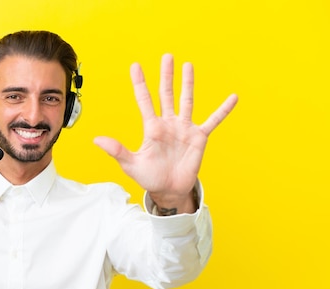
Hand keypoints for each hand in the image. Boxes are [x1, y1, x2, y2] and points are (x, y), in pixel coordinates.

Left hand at [94, 54, 236, 212]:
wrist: (168, 190)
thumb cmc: (149, 178)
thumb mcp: (131, 164)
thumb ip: (116, 150)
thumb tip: (96, 140)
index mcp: (152, 127)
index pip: (144, 100)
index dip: (140, 83)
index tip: (136, 66)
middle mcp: (168, 123)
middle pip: (166, 94)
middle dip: (166, 75)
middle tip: (167, 56)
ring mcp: (184, 128)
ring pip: (186, 101)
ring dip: (188, 83)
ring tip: (188, 65)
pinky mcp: (199, 137)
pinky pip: (213, 120)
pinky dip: (223, 110)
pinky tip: (233, 98)